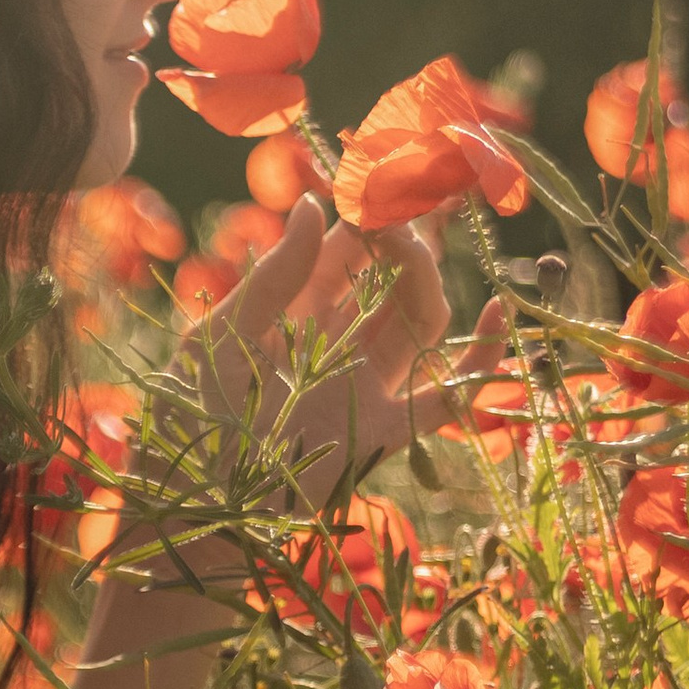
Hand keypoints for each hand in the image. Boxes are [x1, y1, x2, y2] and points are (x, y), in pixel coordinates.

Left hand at [161, 194, 502, 536]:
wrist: (197, 508)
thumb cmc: (191, 421)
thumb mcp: (221, 336)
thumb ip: (273, 277)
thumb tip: (316, 204)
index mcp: (292, 318)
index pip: (342, 254)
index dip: (363, 216)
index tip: (378, 180)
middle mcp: (335, 346)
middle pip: (389, 280)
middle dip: (402, 237)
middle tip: (402, 203)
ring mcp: (366, 386)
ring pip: (420, 318)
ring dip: (423, 274)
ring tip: (407, 241)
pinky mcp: (388, 430)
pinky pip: (448, 393)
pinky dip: (482, 358)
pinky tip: (496, 311)